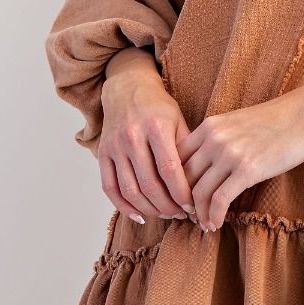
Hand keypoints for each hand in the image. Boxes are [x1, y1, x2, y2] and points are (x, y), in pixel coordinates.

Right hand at [99, 65, 196, 224]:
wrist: (127, 89)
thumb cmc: (158, 107)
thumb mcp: (178, 120)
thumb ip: (187, 150)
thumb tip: (200, 185)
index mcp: (156, 126)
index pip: (170, 169)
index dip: (182, 193)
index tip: (193, 205)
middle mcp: (132, 136)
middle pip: (149, 184)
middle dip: (168, 205)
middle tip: (182, 213)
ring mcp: (114, 146)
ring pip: (130, 190)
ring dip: (149, 209)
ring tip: (166, 214)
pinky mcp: (102, 154)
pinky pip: (110, 188)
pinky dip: (124, 207)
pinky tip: (140, 215)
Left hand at [177, 86, 303, 231]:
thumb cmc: (276, 120)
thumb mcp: (238, 123)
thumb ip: (218, 139)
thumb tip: (205, 167)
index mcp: (209, 126)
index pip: (175, 158)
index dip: (173, 183)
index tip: (180, 198)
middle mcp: (214, 138)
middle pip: (184, 178)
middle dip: (184, 202)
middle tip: (190, 216)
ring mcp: (230, 153)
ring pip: (199, 192)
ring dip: (199, 214)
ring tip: (204, 224)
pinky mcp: (248, 169)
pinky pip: (220, 200)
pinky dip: (214, 216)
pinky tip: (217, 224)